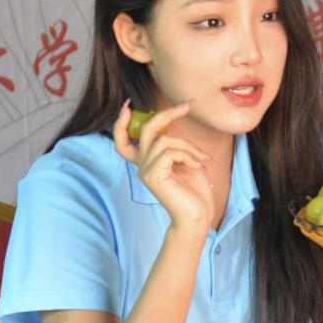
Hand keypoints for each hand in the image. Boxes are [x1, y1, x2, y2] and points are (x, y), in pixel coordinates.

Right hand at [112, 100, 213, 231]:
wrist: (197, 217)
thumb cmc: (194, 191)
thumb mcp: (184, 160)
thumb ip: (172, 145)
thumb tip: (171, 123)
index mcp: (146, 162)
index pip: (123, 141)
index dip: (120, 123)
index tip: (127, 105)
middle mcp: (142, 165)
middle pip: (145, 129)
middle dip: (166, 114)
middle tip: (186, 105)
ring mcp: (145, 170)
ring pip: (164, 140)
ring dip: (187, 145)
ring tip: (201, 158)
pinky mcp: (154, 175)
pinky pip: (169, 152)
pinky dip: (188, 155)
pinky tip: (198, 165)